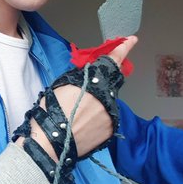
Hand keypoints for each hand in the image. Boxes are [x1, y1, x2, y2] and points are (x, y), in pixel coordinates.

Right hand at [25, 36, 137, 159]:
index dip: (123, 48)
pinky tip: (83, 124)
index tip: (131, 40)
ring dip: (99, 104)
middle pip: (111, 84)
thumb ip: (80, 76)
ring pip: (109, 103)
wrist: (50, 143)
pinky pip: (107, 118)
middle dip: (102, 83)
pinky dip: (98, 118)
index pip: (113, 60)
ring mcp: (111, 115)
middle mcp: (107, 96)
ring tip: (78, 114)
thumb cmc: (50, 112)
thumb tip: (89, 72)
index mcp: (94, 81)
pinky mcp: (110, 130)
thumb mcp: (62, 84)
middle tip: (87, 90)